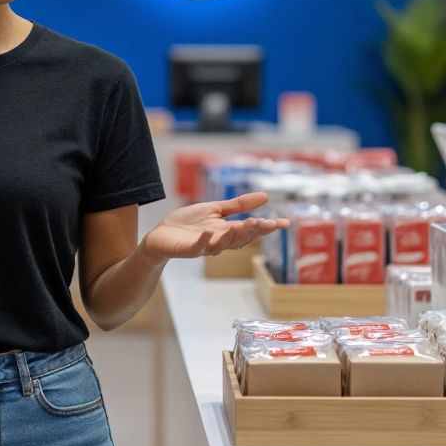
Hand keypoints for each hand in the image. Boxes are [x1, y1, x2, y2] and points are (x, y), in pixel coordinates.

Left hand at [140, 193, 285, 264]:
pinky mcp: (188, 250)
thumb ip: (239, 205)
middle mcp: (219, 241)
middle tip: (267, 223)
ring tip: (246, 224)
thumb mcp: (216, 209)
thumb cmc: (188, 223)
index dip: (267, 227)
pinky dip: (205, 240)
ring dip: (235, 235)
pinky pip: (198, 247)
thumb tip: (266, 196)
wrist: (161, 235)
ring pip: (223, 244)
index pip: (251, 230)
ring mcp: (204, 247)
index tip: (285, 223)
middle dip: (254, 231)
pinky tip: (210, 231)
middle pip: (241, 239)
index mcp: (227, 231)